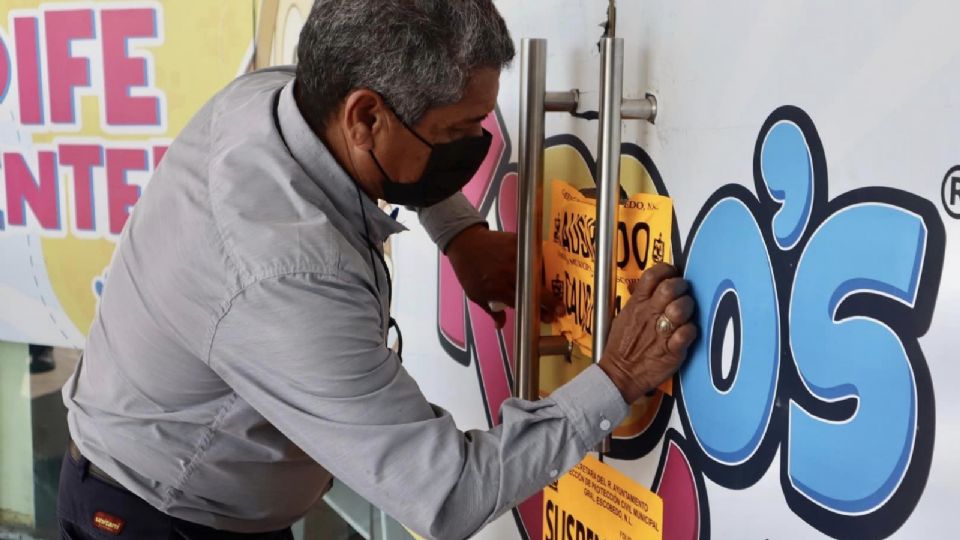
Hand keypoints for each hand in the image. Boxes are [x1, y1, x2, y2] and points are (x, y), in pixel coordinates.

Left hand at [446, 225, 562, 327]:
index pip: (523, 303)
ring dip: (548, 281)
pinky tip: (546, 268)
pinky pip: (534, 254)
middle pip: (535, 290)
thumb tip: (500, 326)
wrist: (465, 244)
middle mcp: (509, 274)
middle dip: (550, 301)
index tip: (550, 317)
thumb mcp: (476, 294)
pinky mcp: (517, 243)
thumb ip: (491, 310)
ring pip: (538, 271)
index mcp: (499, 288)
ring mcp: (515, 257)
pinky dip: (541, 262)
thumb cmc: (469, 271)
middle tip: (561, 309)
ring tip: (555, 288)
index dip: (538, 312)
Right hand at [598, 263, 697, 403]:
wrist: (618, 375)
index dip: (667, 270)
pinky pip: (688, 332)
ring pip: (682, 308)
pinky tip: (686, 333)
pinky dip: (690, 331)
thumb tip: (654, 286)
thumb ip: (640, 300)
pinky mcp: (671, 351)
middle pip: (670, 288)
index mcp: (636, 304)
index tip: (673, 275)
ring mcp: (661, 332)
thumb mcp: (624, 316)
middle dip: (681, 286)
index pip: (652, 275)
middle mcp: (649, 314)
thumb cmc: (622, 346)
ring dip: (688, 308)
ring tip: (685, 314)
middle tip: (683, 293)